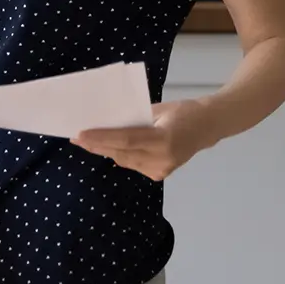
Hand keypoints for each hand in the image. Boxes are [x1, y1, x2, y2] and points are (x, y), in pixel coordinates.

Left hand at [71, 102, 208, 180]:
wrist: (208, 127)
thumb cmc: (184, 111)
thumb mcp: (159, 108)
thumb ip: (136, 118)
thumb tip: (108, 121)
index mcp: (164, 139)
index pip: (126, 139)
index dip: (102, 138)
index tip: (80, 134)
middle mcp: (162, 158)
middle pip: (121, 153)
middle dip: (97, 145)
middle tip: (76, 138)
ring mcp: (162, 170)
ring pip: (124, 160)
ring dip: (105, 150)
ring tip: (87, 141)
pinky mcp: (160, 174)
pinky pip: (132, 164)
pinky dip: (120, 155)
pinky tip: (108, 147)